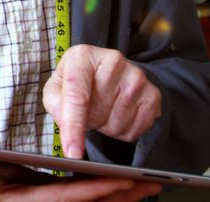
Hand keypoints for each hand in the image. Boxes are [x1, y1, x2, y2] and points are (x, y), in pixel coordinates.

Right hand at [0, 156, 161, 200]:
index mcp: (15, 197)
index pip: (62, 196)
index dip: (92, 191)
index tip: (122, 183)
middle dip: (117, 196)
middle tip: (153, 185)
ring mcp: (35, 201)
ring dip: (114, 198)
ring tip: (146, 187)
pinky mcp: (36, 198)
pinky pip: (72, 199)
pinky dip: (96, 195)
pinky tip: (116, 189)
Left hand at [42, 45, 161, 159]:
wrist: (105, 73)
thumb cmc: (77, 82)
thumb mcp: (56, 89)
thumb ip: (56, 106)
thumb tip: (69, 131)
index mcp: (83, 57)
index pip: (77, 97)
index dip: (74, 127)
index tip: (73, 153)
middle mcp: (113, 60)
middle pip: (97, 114)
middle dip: (88, 121)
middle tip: (88, 109)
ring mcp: (136, 76)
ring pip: (117, 124)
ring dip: (106, 126)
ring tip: (103, 109)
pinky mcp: (153, 93)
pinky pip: (136, 129)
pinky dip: (124, 131)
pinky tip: (118, 114)